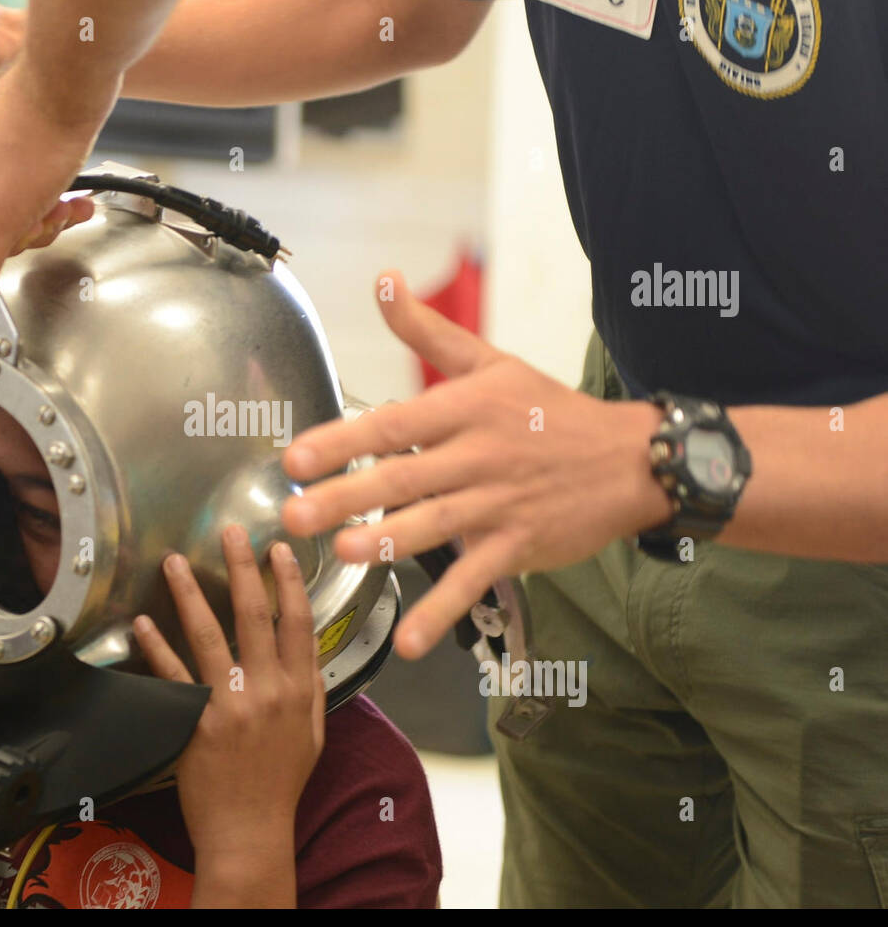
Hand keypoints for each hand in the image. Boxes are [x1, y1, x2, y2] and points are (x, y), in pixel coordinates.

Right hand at [0, 55, 107, 315]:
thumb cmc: (37, 136)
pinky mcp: (13, 139)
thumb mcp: (4, 215)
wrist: (73, 82)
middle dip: (27, 228)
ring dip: (44, 213)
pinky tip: (70, 193)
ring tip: (64, 201)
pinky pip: (28, 185)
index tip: (21, 234)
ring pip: (13, 207)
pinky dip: (51, 193)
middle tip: (46, 213)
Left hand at [133, 525, 323, 907]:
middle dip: (242, 567)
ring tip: (175, 562)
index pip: (298, 622)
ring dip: (190, 593)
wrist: (250, 830)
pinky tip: (142, 622)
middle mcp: (266, 690)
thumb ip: (312, 690)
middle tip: (230, 533)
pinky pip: (173, 674)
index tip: (279, 549)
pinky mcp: (195, 720)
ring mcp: (229, 704)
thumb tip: (310, 653)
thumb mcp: (313, 734)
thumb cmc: (280, 784)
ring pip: (208, 634)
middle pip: (254, 615)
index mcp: (299, 690)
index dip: (289, 580)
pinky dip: (156, 646)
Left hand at [280, 270, 671, 659]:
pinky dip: (444, 614)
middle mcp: (479, 455)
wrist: (631, 459)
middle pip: (404, 477)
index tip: (296, 457)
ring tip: (344, 556)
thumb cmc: (551, 410)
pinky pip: (476, 581)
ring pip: (437, 525)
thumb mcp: (491, 361)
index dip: (343, 440)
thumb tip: (382, 282)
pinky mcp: (520, 546)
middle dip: (346, 498)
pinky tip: (410, 643)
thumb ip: (427, 332)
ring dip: (390, 543)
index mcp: (466, 408)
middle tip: (295, 514)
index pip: (394, 424)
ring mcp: (499, 504)